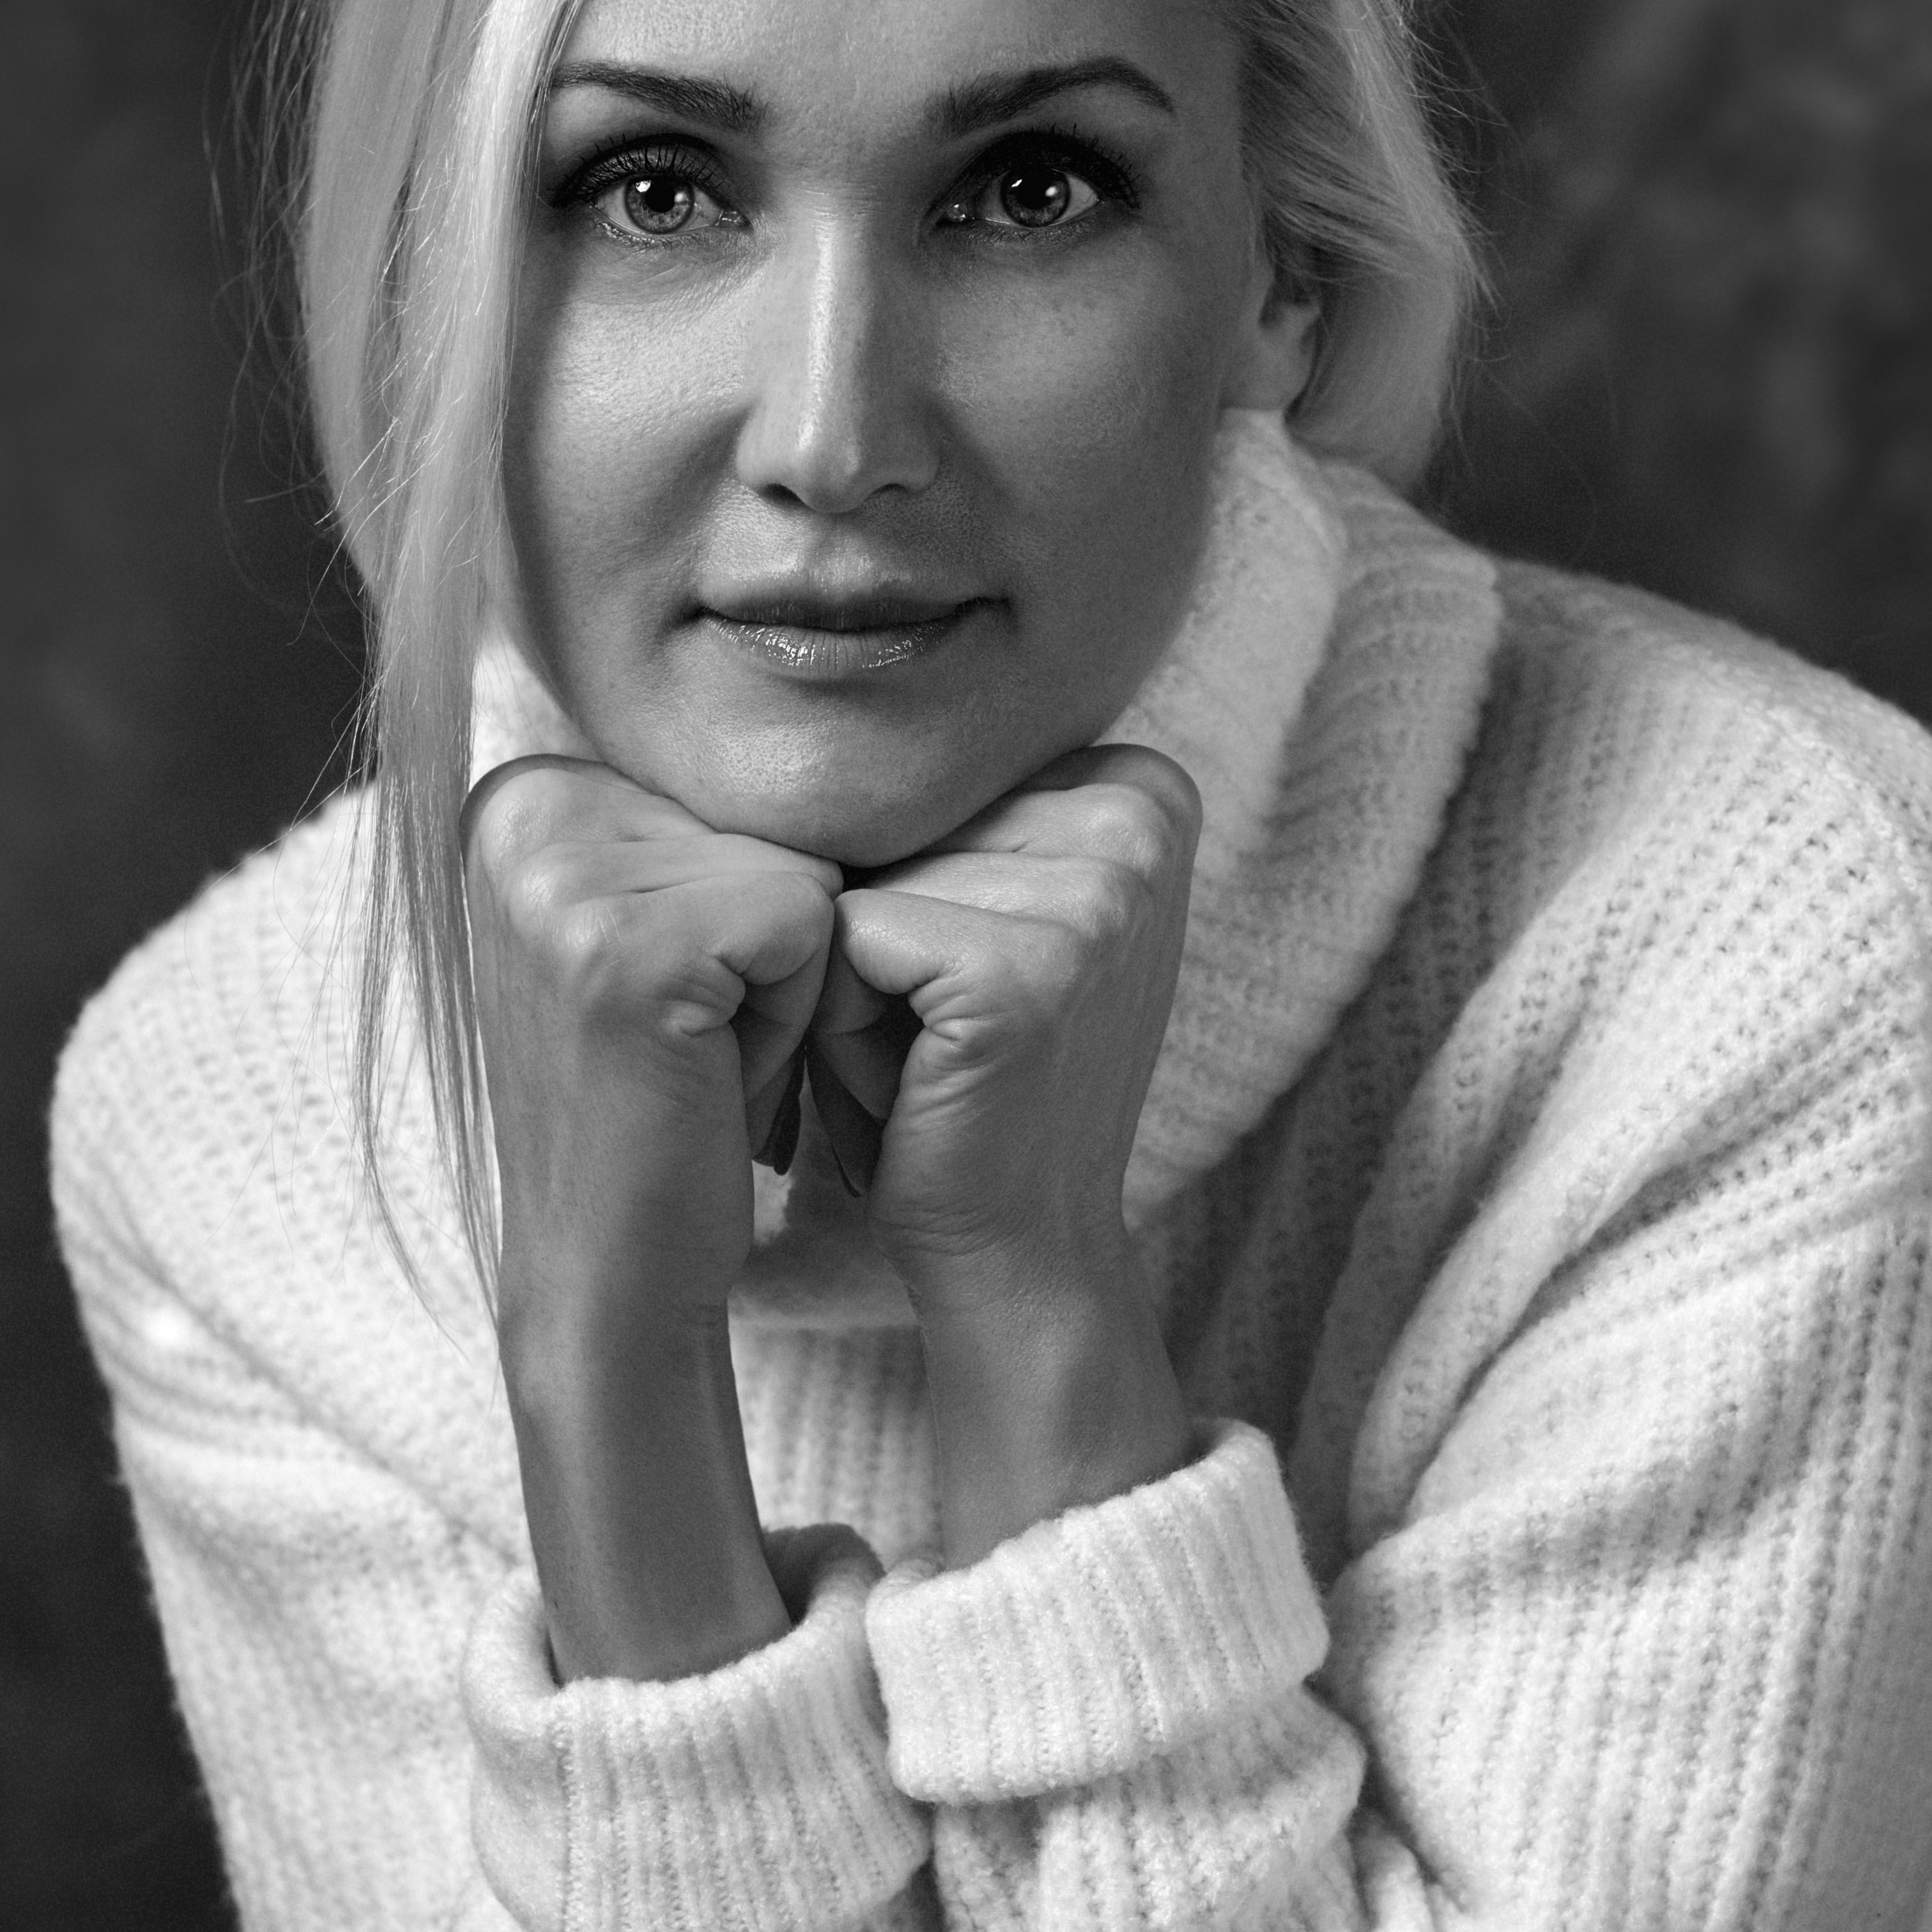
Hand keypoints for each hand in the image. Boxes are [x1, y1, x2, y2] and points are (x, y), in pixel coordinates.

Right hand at [464, 757, 838, 1333]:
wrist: (609, 1268)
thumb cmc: (658, 1101)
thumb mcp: (646, 927)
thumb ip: (682, 824)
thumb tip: (802, 683)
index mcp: (521, 791)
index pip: (731, 789)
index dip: (741, 906)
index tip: (670, 1000)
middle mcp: (522, 809)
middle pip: (770, 819)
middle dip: (769, 944)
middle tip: (692, 1043)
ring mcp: (565, 875)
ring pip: (803, 869)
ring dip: (787, 986)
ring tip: (701, 1060)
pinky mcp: (630, 948)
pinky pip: (812, 924)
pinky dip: (794, 1020)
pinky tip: (714, 1079)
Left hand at [810, 747, 1201, 1559]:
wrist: (1013, 1248)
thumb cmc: (958, 1080)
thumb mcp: (970, 907)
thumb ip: (940, 809)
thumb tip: (792, 683)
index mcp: (1138, 782)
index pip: (928, 773)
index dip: (901, 877)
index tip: (962, 976)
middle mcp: (1137, 812)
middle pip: (892, 815)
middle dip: (867, 925)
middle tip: (933, 1031)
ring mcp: (1096, 888)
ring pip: (857, 875)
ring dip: (844, 976)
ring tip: (920, 1055)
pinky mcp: (1029, 967)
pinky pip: (845, 940)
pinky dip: (838, 1020)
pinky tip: (908, 1080)